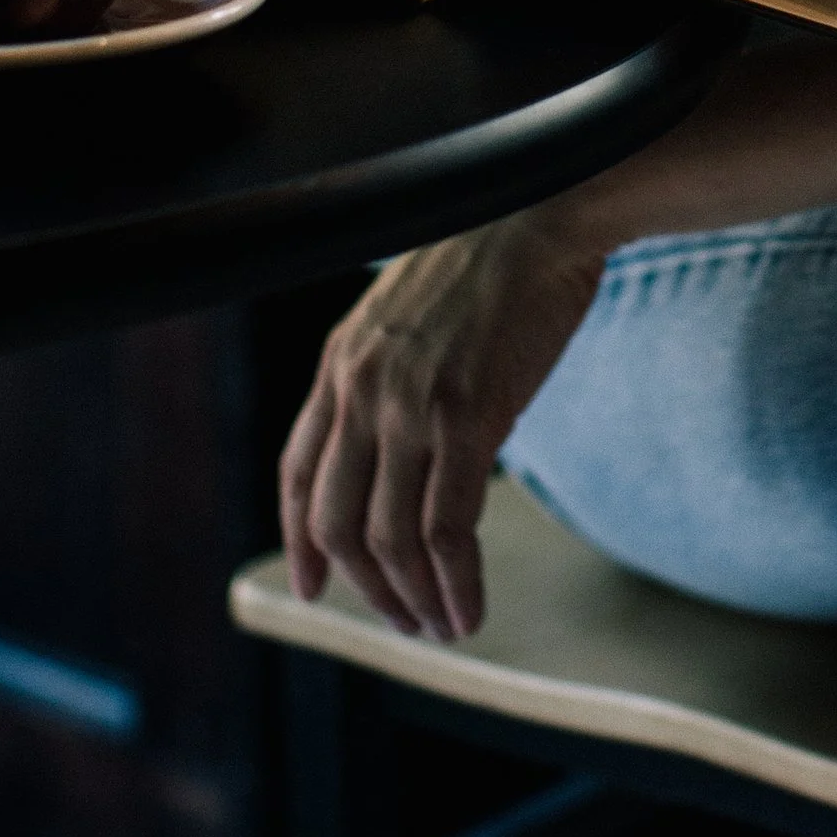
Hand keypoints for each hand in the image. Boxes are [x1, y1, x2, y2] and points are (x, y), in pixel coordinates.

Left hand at [279, 211, 604, 638]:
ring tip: (442, 625)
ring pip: (390, 537)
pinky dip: (457, 583)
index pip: (296, 473)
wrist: (541, 211)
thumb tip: (410, 443)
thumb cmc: (493, 261)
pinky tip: (471, 608)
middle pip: (337, 521)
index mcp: (340, 363)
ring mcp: (409, 406)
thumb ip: (392, 378)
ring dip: (413, 598)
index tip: (314, 587)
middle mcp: (360, 389)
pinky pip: (448, 528)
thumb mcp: (410, 318)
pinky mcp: (467, 418)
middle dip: (366, 587)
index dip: (300, 541)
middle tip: (403, 621)